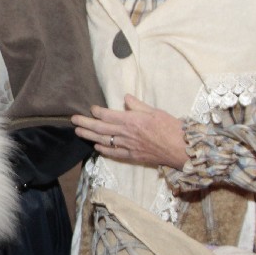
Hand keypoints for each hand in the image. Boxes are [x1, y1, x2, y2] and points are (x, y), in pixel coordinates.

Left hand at [71, 94, 187, 169]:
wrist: (182, 149)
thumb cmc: (171, 128)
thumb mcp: (155, 111)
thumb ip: (138, 105)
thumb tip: (126, 97)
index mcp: (132, 120)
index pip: (108, 115)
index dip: (97, 111)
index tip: (91, 108)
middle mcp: (126, 134)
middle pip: (101, 128)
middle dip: (85, 123)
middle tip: (73, 120)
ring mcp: (128, 146)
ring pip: (104, 141)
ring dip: (89, 136)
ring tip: (78, 132)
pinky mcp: (132, 156)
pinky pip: (114, 153)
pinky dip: (103, 149)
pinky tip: (96, 146)